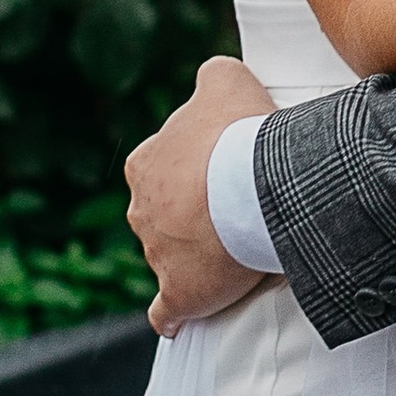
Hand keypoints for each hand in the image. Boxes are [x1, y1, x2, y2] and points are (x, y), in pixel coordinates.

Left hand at [126, 53, 275, 336]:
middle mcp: (141, 210)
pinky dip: (172, 315)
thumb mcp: (226, 79)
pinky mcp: (179, 293)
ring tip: (235, 252)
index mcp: (146, 164)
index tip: (225, 172)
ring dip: (193, 258)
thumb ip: (213, 76)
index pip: (162, 169)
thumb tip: (212, 76)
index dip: (194, 171)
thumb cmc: (239, 132)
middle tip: (235, 211)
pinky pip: (167, 311)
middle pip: (163, 215)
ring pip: (168, 259)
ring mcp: (156, 254)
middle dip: (190, 216)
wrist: (254, 185)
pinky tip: (179, 320)